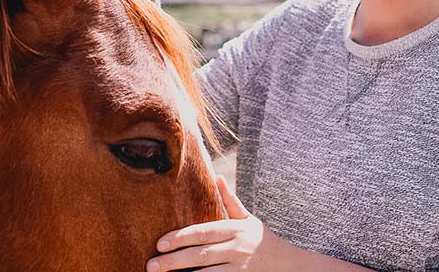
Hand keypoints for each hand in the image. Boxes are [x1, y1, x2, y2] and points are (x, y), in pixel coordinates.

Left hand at [146, 176, 291, 271]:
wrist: (288, 265)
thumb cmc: (261, 239)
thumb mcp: (248, 219)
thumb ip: (230, 200)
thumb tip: (216, 176)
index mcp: (235, 229)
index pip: (203, 233)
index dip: (180, 238)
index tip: (159, 243)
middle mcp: (236, 249)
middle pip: (200, 255)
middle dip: (173, 261)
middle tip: (150, 264)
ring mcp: (238, 268)